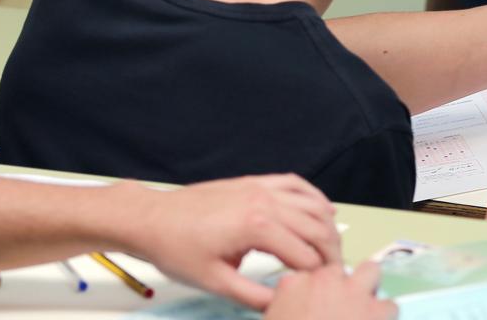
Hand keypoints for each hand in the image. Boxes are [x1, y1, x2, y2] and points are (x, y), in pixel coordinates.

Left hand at [119, 175, 340, 309]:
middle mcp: (265, 202)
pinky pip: (295, 184)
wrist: (152, 219)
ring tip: (330, 250)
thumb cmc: (177, 250)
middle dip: (332, 253)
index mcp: (256, 227)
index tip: (322, 291)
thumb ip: (253, 296)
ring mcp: (261, 188)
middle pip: (318, 227)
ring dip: (328, 226)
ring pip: (313, 204)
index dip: (318, 277)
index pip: (305, 256)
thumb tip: (281, 305)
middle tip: (334, 273)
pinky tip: (323, 210)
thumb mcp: (215, 283)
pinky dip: (314, 197)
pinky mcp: (254, 182)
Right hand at [263, 262, 395, 319]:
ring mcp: (353, 292)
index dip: (314, 294)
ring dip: (368, 288)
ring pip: (370, 271)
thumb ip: (286, 311)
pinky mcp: (376, 311)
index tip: (315, 309)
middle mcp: (324, 281)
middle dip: (340, 286)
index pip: (307, 276)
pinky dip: (386, 317)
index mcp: (293, 285)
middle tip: (339, 310)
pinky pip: (390, 306)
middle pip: (337, 270)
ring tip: (365, 310)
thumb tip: (299, 314)